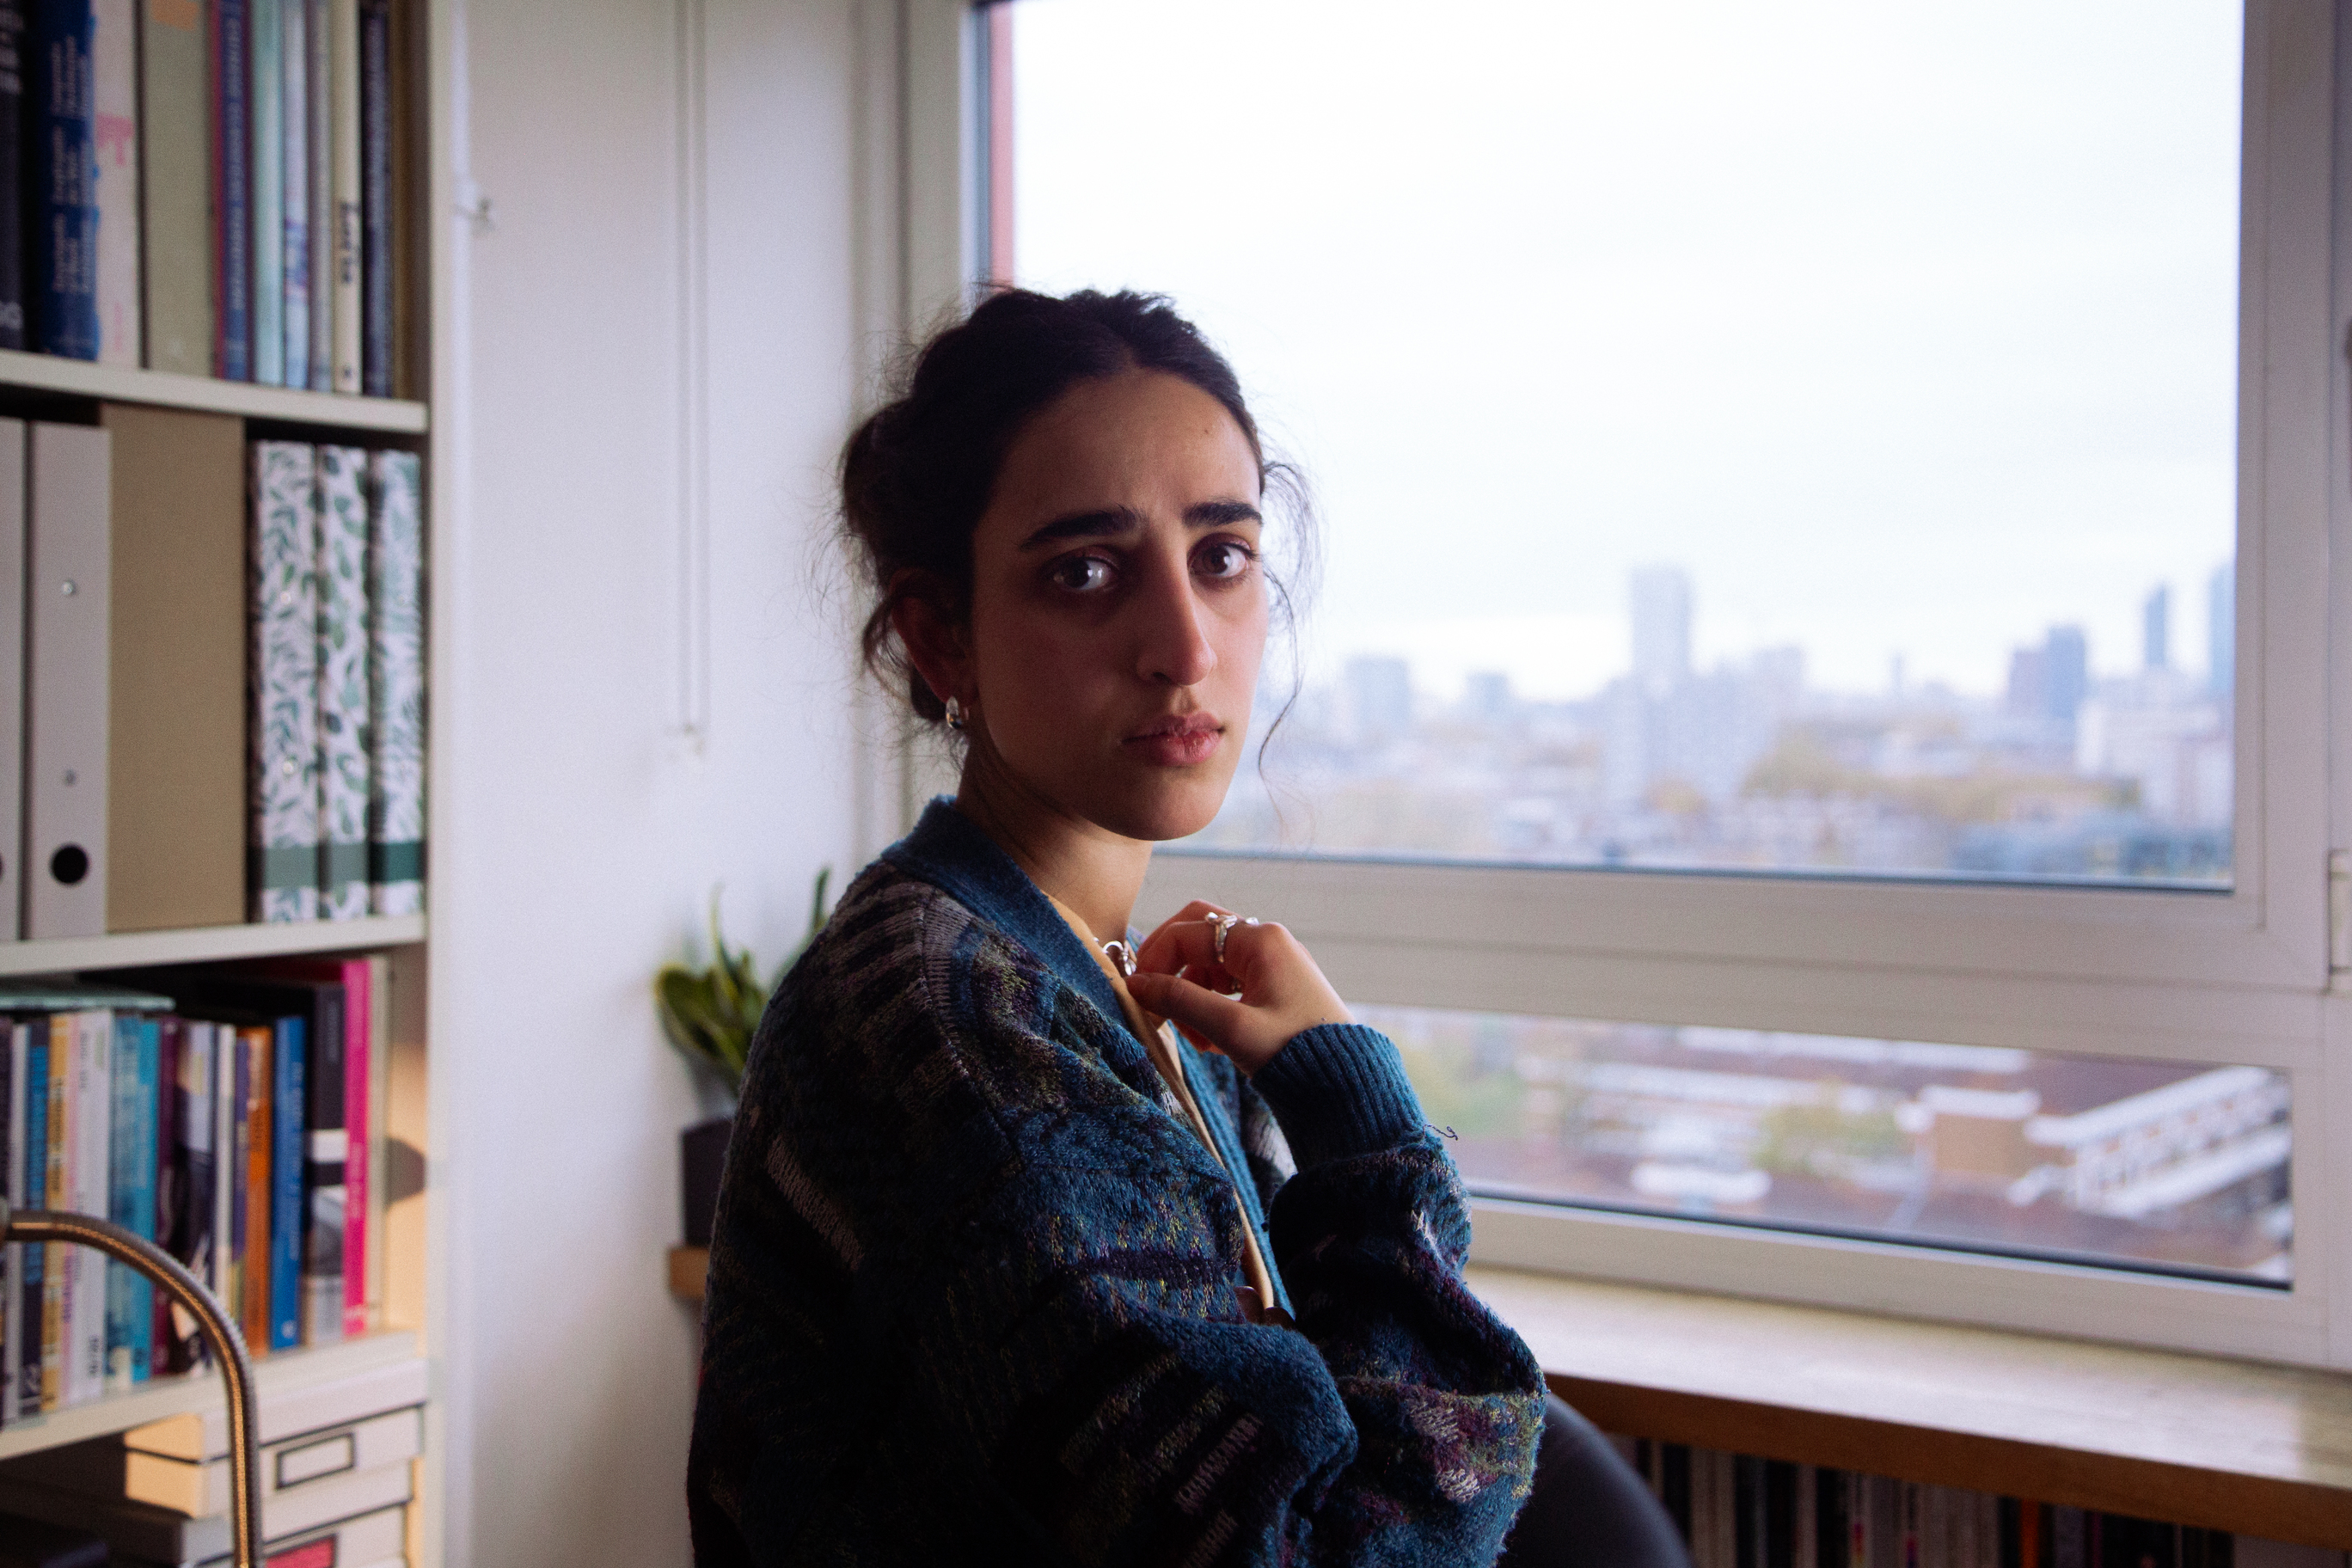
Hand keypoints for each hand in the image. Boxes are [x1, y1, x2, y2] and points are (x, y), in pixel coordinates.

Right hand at [1126, 900, 1351, 1076]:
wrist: (1345, 1086)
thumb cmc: (1294, 1053)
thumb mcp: (1231, 1028)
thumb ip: (1180, 1001)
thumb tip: (1136, 984)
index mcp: (1260, 941)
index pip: (1189, 933)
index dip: (1156, 960)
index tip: (1136, 993)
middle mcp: (1268, 944)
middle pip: (1201, 936)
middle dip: (1171, 966)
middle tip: (1151, 997)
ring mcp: (1275, 967)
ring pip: (1213, 965)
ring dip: (1192, 994)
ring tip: (1190, 1036)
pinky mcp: (1278, 992)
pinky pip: (1231, 987)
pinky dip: (1212, 1008)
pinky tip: (1209, 1043)